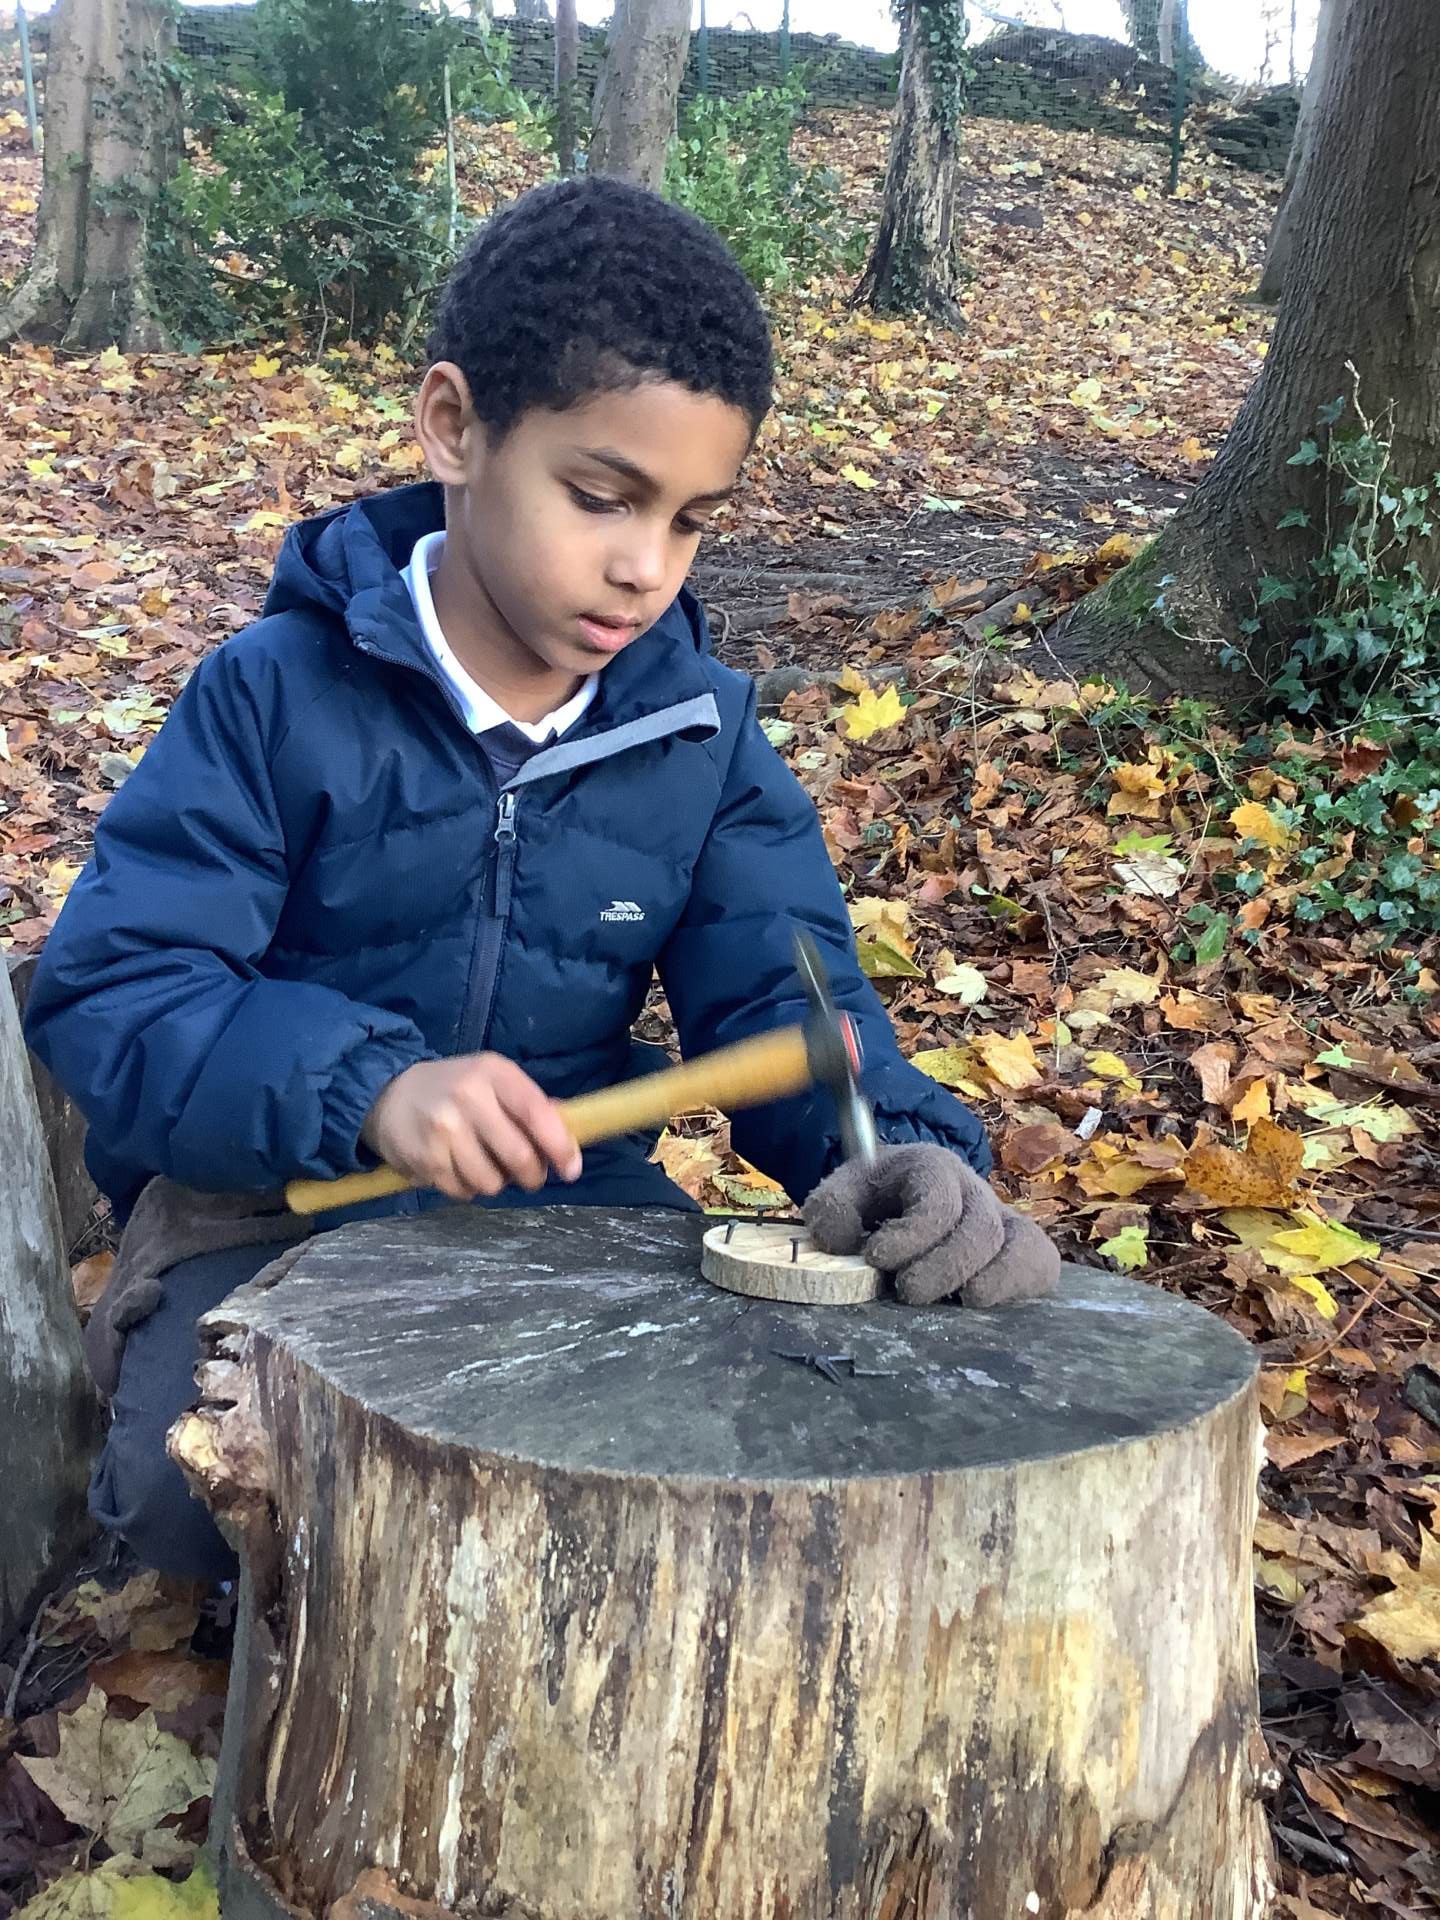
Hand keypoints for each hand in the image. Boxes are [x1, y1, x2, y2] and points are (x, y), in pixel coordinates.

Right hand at [362, 1054, 582, 1202]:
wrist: (387, 1094)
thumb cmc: (453, 1087)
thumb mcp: (491, 1079)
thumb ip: (528, 1103)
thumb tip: (569, 1131)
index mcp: (493, 1073)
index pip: (536, 1113)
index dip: (559, 1146)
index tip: (571, 1168)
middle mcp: (468, 1098)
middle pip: (518, 1156)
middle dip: (532, 1175)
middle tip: (529, 1175)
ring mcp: (444, 1130)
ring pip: (492, 1181)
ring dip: (497, 1182)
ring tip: (486, 1165)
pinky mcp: (425, 1159)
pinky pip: (464, 1192)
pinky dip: (469, 1188)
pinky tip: (460, 1168)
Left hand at [803, 1143, 1059, 1307]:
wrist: (902, 1191)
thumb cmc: (873, 1195)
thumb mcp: (842, 1191)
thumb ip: (831, 1209)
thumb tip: (843, 1242)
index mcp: (932, 1167)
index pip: (937, 1202)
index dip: (912, 1235)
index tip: (876, 1257)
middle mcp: (974, 1189)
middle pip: (978, 1228)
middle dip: (943, 1266)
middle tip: (907, 1291)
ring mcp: (1002, 1217)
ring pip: (1016, 1244)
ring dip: (988, 1279)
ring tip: (958, 1302)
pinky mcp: (1020, 1246)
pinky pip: (1039, 1260)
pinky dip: (1020, 1282)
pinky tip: (984, 1301)